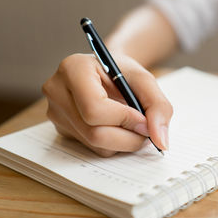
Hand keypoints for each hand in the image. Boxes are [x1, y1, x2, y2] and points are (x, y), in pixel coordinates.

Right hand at [42, 53, 172, 156]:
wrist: (107, 73)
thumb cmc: (123, 72)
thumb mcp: (145, 80)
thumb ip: (158, 106)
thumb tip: (161, 142)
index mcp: (73, 68)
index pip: (94, 108)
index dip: (125, 119)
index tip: (145, 120)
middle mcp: (57, 91)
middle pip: (94, 133)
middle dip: (128, 137)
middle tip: (146, 131)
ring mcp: (56, 113)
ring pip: (95, 145)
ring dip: (123, 142)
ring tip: (132, 124)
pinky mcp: (62, 130)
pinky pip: (92, 149)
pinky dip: (113, 144)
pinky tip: (118, 127)